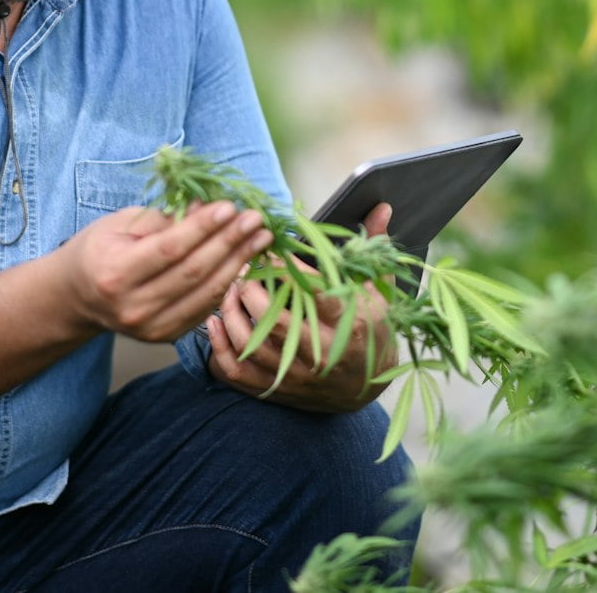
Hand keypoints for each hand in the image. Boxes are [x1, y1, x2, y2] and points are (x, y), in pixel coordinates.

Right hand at [57, 200, 272, 342]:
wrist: (78, 297)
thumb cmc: (99, 251)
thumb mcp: (119, 224)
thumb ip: (163, 218)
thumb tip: (208, 207)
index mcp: (115, 274)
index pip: (169, 249)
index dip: (203, 228)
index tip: (230, 207)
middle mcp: (133, 307)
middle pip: (193, 272)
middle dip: (229, 242)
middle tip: (255, 218)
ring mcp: (150, 328)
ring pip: (205, 292)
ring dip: (238, 262)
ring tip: (260, 237)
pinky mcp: (166, 336)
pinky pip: (205, 306)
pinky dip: (229, 281)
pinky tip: (245, 259)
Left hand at [204, 203, 398, 411]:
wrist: (363, 387)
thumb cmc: (369, 330)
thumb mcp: (377, 290)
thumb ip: (373, 249)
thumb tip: (382, 206)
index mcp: (348, 325)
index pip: (312, 293)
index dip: (287, 268)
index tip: (273, 249)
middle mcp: (320, 354)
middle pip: (273, 320)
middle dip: (251, 289)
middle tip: (244, 267)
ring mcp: (294, 375)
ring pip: (250, 344)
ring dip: (231, 312)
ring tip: (229, 288)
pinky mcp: (274, 390)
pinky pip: (236, 372)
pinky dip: (219, 347)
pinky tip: (214, 323)